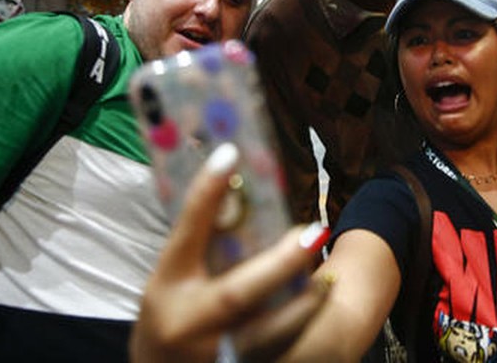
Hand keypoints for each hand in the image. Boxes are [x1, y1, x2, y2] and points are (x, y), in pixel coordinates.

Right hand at [130, 159, 330, 362]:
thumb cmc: (171, 315)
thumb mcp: (171, 281)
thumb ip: (200, 247)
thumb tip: (237, 188)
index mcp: (167, 285)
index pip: (186, 231)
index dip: (206, 193)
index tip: (231, 154)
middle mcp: (186, 321)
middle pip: (237, 294)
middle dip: (280, 265)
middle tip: (314, 233)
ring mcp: (212, 354)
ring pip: (264, 334)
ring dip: (303, 305)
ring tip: (328, 278)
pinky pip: (278, 353)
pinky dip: (302, 333)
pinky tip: (321, 310)